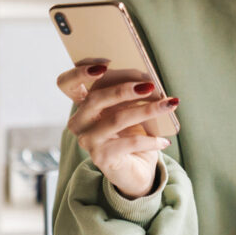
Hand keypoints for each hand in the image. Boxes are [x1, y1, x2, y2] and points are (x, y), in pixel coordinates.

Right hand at [57, 64, 179, 198]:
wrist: (135, 170)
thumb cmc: (132, 133)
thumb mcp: (130, 109)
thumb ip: (130, 94)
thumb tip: (149, 81)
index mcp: (83, 105)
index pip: (66, 84)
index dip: (80, 72)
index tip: (106, 64)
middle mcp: (79, 122)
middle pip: (95, 99)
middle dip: (124, 89)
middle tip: (150, 85)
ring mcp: (88, 141)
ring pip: (116, 119)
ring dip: (147, 110)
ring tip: (169, 104)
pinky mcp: (101, 157)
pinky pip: (129, 143)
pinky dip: (150, 140)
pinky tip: (164, 141)